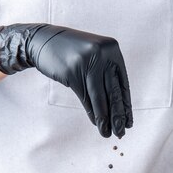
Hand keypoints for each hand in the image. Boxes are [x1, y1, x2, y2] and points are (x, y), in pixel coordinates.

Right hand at [0, 23, 132, 138]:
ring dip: (104, 118)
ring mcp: (86, 61)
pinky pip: (85, 96)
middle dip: (118, 115)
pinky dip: (91, 111)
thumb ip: (106, 73)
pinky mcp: (72, 71)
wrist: (43, 40)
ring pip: (99, 96)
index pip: (122, 83)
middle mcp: (102, 53)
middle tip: (121, 132)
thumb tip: (118, 105)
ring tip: (107, 133)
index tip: (129, 122)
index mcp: (112, 49)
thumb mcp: (94, 56)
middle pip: (113, 91)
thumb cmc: (71, 52)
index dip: (126, 105)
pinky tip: (95, 122)